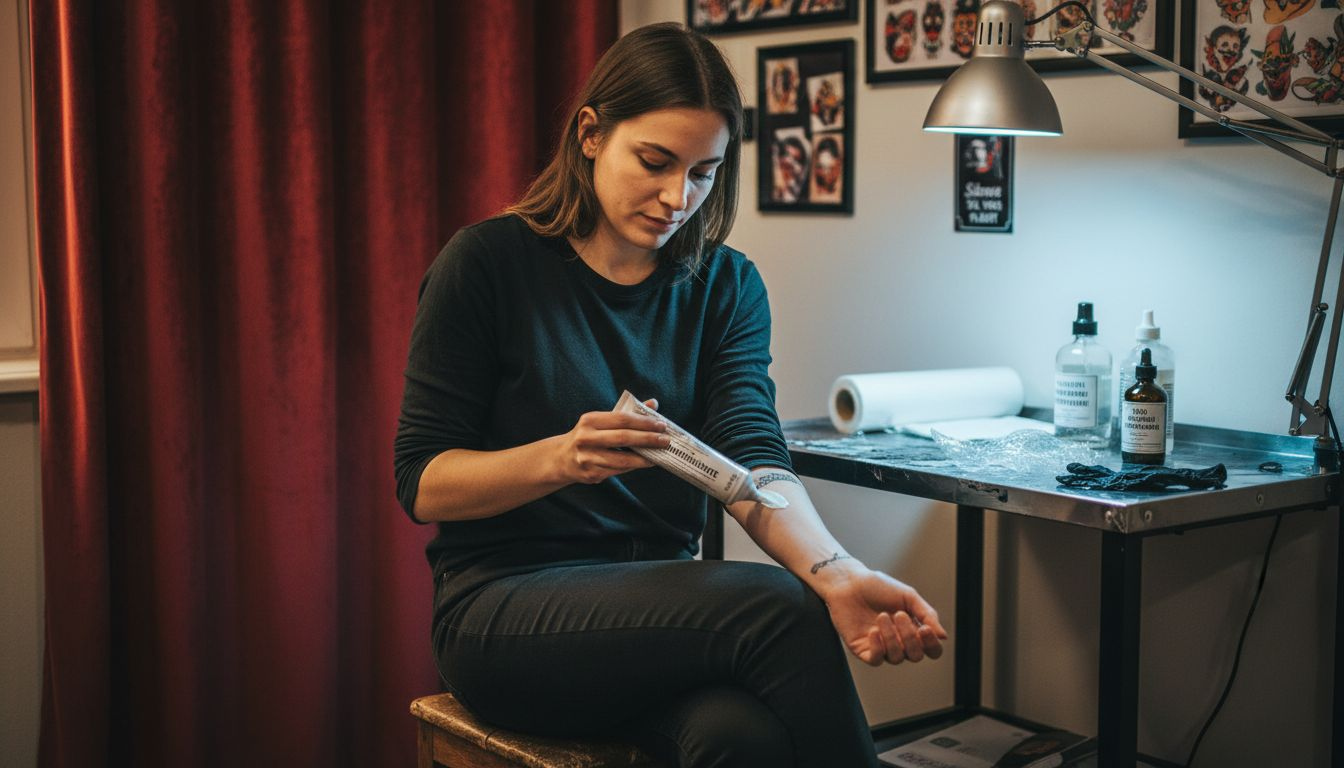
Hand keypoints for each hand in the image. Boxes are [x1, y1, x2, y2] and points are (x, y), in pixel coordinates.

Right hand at [550, 399, 668, 484]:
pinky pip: (617, 471)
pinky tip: (643, 463)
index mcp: (590, 420)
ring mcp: (587, 458)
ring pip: (622, 460)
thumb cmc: (589, 435)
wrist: (562, 458)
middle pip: (623, 438)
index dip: (643, 422)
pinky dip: (633, 467)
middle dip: (647, 439)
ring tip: (658, 456)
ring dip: (643, 459)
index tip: (661, 425)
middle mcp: (586, 438)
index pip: (622, 419)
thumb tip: (653, 404)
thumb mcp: (602, 421)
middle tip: (665, 440)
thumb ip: (628, 413)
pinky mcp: (590, 474)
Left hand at [823, 567, 946, 665]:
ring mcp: (881, 647)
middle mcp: (899, 642)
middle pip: (915, 656)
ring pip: (896, 658)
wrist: (849, 582)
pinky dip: (878, 647)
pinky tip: (873, 630)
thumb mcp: (908, 596)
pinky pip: (876, 659)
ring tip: (881, 616)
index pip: (931, 649)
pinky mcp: (863, 649)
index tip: (925, 628)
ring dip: (891, 637)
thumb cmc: (878, 587)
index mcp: (913, 630)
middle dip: (910, 637)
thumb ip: (927, 614)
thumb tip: (943, 636)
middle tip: (899, 614)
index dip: (932, 644)